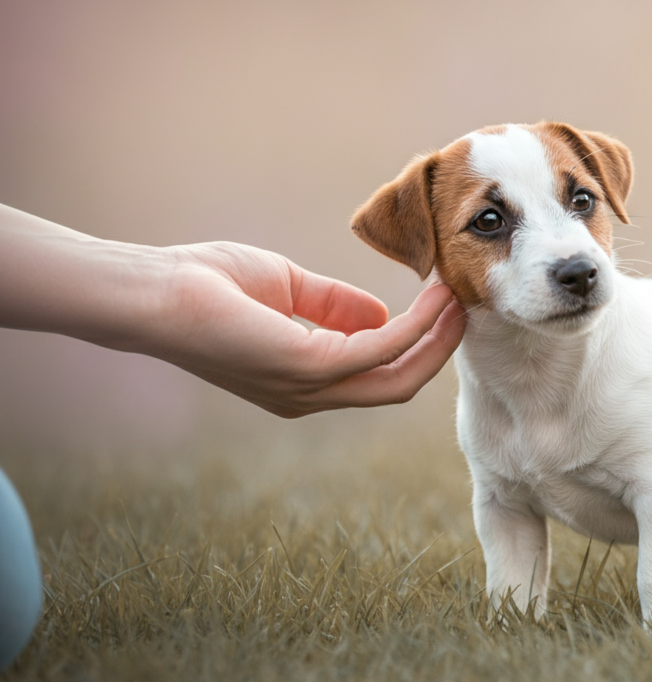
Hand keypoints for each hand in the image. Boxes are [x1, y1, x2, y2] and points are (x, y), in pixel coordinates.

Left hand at [0, 204, 465, 417]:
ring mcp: (310, 387)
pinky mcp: (308, 366)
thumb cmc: (206, 286)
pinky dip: (416, 323)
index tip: (445, 306)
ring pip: (400, 376)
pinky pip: (381, 348)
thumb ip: (335, 305)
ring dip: (438, 336)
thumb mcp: (288, 290)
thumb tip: (383, 313)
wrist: (154, 293)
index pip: (379, 376)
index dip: (419, 345)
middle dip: (440, 348)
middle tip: (468, 307)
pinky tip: (433, 297)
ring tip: (460, 297)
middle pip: (400, 385)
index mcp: (305, 382)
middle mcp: (310, 396)